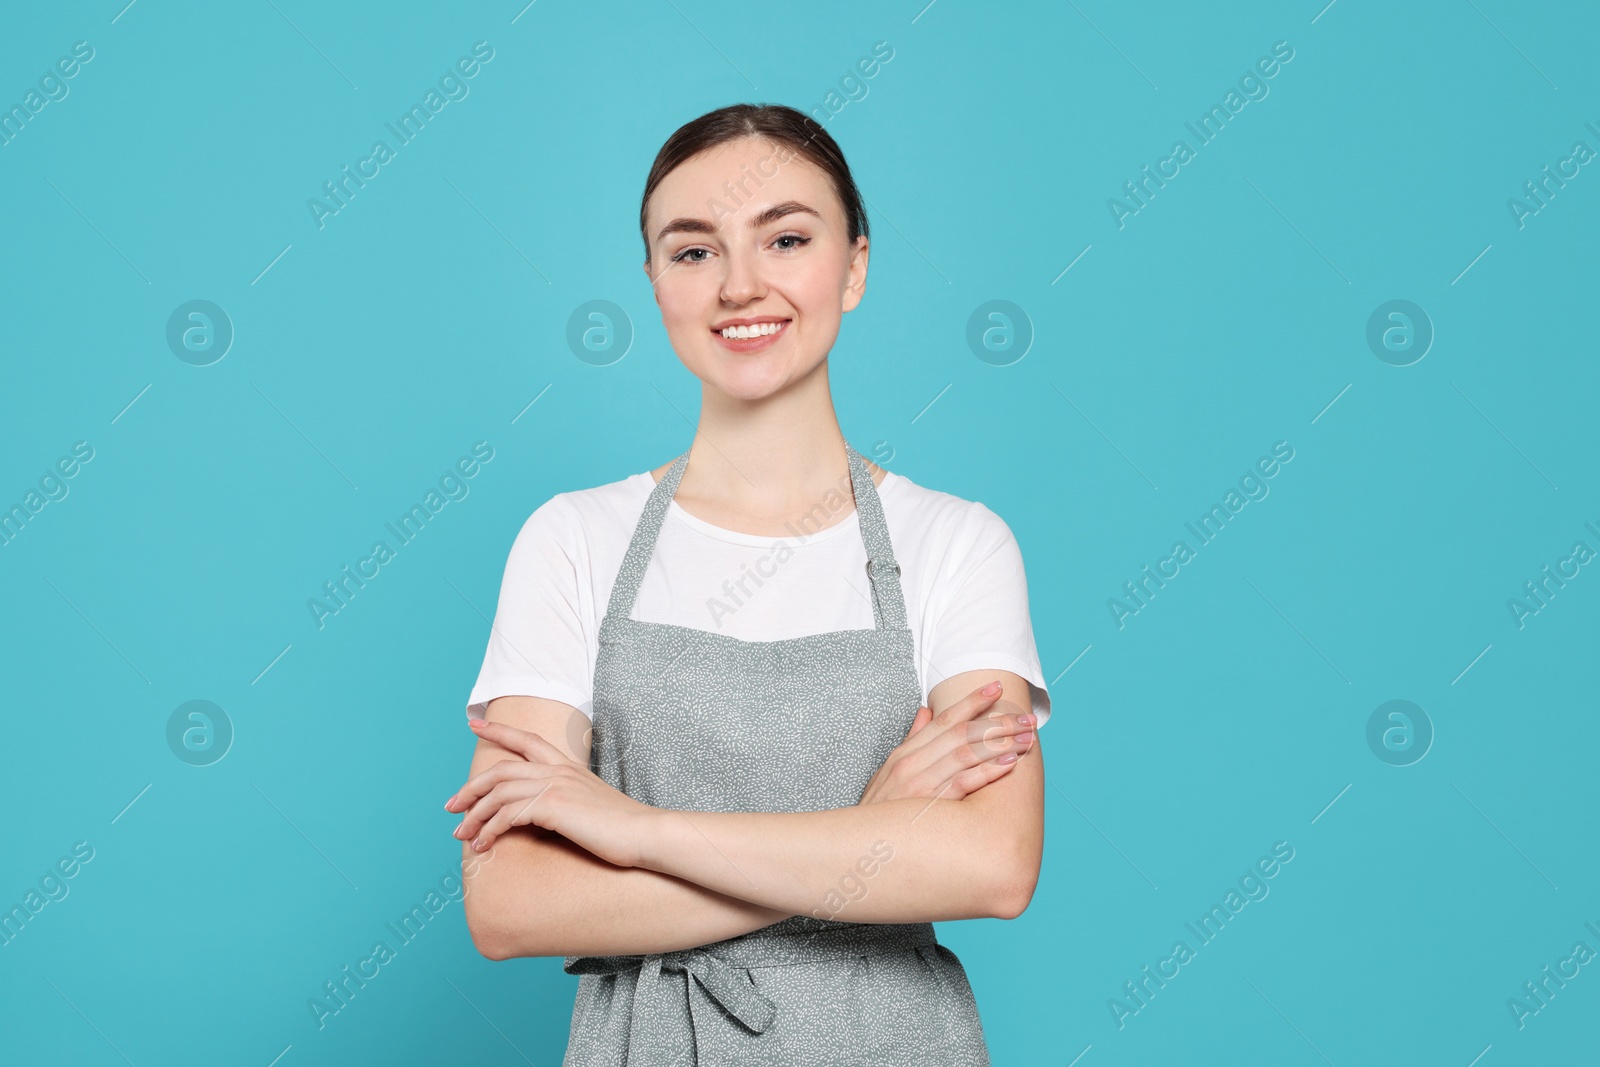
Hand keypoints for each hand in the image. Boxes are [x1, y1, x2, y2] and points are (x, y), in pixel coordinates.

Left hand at [444, 718, 656, 866]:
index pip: (527, 740)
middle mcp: (558, 771)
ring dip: (474, 813)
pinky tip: (483, 844)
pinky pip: (508, 814)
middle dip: (471, 787)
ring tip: (461, 834)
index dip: (499, 730)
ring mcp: (555, 786)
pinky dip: (490, 829)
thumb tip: (543, 813)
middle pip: (501, 769)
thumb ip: (567, 800)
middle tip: (451, 807)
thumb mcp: (590, 805)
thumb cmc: (622, 827)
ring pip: (499, 791)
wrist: (646, 833)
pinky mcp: (553, 806)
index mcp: (567, 766)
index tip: (475, 723)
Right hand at [858, 680, 1035, 804]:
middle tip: (1026, 718)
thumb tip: (926, 711)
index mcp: (905, 753)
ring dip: (1001, 742)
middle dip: (997, 722)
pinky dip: (988, 770)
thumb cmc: (880, 812)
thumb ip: (912, 740)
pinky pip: (964, 783)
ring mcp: (921, 784)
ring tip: (1027, 737)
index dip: (972, 700)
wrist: (860, 847)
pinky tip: (1009, 762)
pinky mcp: (930, 807)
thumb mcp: (888, 772)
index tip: (996, 688)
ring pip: (966, 753)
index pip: (944, 718)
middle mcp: (913, 763)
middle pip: (962, 732)